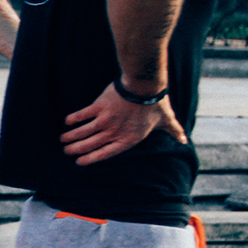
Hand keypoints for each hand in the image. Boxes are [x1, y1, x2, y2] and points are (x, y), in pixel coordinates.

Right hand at [61, 83, 186, 165]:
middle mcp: (114, 132)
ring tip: (63, 141)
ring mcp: (105, 120)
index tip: (80, 162)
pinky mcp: (99, 107)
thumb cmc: (156, 103)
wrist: (145, 86)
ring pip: (83, 132)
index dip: (91, 159)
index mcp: (129, 139)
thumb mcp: (166, 120)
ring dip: (71, 137)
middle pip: (91, 145)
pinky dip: (73, 119)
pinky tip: (67, 122)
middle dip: (77, 150)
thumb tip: (184, 140)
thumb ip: (173, 131)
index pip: (106, 153)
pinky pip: (82, 116)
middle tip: (67, 152)